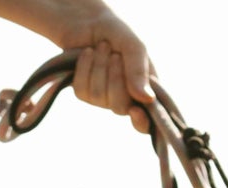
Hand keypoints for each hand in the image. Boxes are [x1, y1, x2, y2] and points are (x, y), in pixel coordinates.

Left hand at [49, 6, 154, 133]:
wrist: (89, 24)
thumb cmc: (117, 34)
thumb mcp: (133, 47)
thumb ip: (139, 71)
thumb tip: (146, 99)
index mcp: (146, 88)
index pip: (146, 120)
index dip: (142, 122)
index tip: (135, 112)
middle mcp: (126, 97)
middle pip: (119, 107)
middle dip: (115, 79)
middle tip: (114, 55)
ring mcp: (103, 98)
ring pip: (98, 97)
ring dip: (98, 68)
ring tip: (101, 48)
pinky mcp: (84, 93)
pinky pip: (81, 91)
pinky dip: (84, 69)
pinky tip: (87, 54)